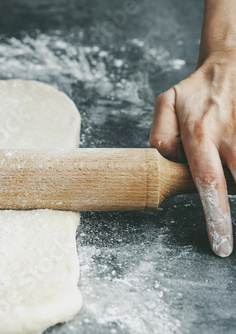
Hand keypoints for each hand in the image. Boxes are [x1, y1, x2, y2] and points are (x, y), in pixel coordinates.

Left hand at [150, 50, 235, 256]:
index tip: (222, 245)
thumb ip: (161, 134)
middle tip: (226, 230)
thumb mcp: (167, 104)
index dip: (217, 216)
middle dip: (235, 204)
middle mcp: (230, 134)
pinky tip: (232, 161)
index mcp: (199, 132)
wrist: (232, 62)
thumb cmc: (197, 90)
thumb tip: (168, 161)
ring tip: (223, 162)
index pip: (208, 181)